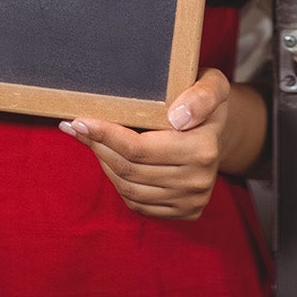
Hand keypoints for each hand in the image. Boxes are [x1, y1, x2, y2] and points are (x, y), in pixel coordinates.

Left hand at [62, 68, 255, 220]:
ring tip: (92, 141)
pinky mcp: (185, 212)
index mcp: (202, 149)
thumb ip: (200, 95)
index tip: (79, 121)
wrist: (219, 131)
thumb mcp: (211, 84)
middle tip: (77, 127)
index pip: (139, 148)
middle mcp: (198, 180)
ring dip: (104, 165)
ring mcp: (191, 201)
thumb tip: (178, 117)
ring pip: (129, 189)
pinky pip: (138, 203)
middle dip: (98, 147)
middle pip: (129, 169)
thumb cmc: (205, 101)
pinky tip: (110, 162)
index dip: (105, 135)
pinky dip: (118, 183)